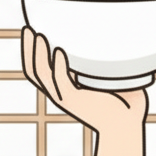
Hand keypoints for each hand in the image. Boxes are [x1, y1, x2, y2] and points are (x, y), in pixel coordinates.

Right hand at [22, 27, 146, 135]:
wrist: (127, 127)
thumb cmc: (125, 106)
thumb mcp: (115, 79)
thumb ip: (115, 62)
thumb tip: (128, 39)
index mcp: (67, 89)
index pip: (42, 70)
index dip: (33, 53)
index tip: (34, 32)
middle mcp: (62, 93)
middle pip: (34, 71)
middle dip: (28, 50)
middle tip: (27, 29)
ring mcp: (67, 98)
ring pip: (42, 75)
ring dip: (38, 55)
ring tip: (40, 36)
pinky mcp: (76, 102)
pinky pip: (61, 83)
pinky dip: (59, 67)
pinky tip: (59, 52)